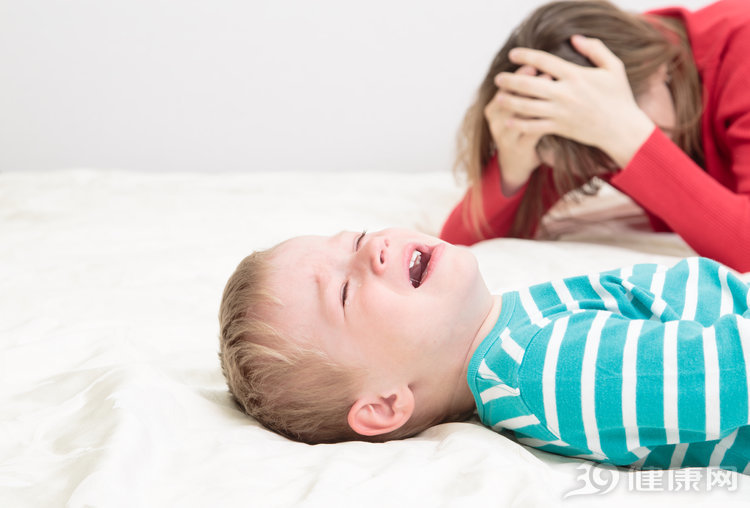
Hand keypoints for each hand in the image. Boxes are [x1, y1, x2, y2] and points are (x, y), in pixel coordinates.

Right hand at [484, 65, 545, 195]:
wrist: (514, 164)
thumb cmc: (519, 131)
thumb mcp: (511, 112)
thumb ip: (519, 92)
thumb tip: (534, 65)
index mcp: (492, 109)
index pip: (504, 87)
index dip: (518, 75)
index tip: (533, 64)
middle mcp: (495, 122)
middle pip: (510, 99)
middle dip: (527, 85)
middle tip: (545, 72)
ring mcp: (505, 136)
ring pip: (519, 115)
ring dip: (536, 102)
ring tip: (553, 91)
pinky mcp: (518, 148)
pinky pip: (531, 132)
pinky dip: (543, 121)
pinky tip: (556, 113)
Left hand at [494, 35, 654, 166]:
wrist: (621, 129)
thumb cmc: (619, 97)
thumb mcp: (614, 67)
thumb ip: (595, 49)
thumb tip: (575, 38)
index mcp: (575, 75)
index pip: (544, 61)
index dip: (525, 56)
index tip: (513, 54)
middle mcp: (564, 93)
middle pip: (528, 84)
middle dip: (510, 80)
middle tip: (499, 78)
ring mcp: (560, 112)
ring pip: (527, 106)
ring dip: (509, 101)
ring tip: (498, 98)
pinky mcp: (559, 127)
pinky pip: (533, 126)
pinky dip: (519, 124)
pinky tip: (508, 120)